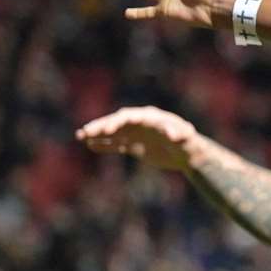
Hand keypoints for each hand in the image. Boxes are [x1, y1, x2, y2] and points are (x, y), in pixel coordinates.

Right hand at [76, 106, 197, 171]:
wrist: (189, 154)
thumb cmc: (189, 143)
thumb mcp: (187, 137)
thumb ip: (180, 133)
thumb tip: (176, 135)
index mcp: (149, 117)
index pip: (128, 116)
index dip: (117, 122)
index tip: (106, 130)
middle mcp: (139, 123)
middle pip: (117, 122)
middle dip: (101, 126)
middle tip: (86, 132)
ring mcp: (136, 134)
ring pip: (113, 132)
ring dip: (98, 133)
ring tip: (80, 136)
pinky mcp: (134, 145)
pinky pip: (116, 144)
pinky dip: (104, 144)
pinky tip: (90, 144)